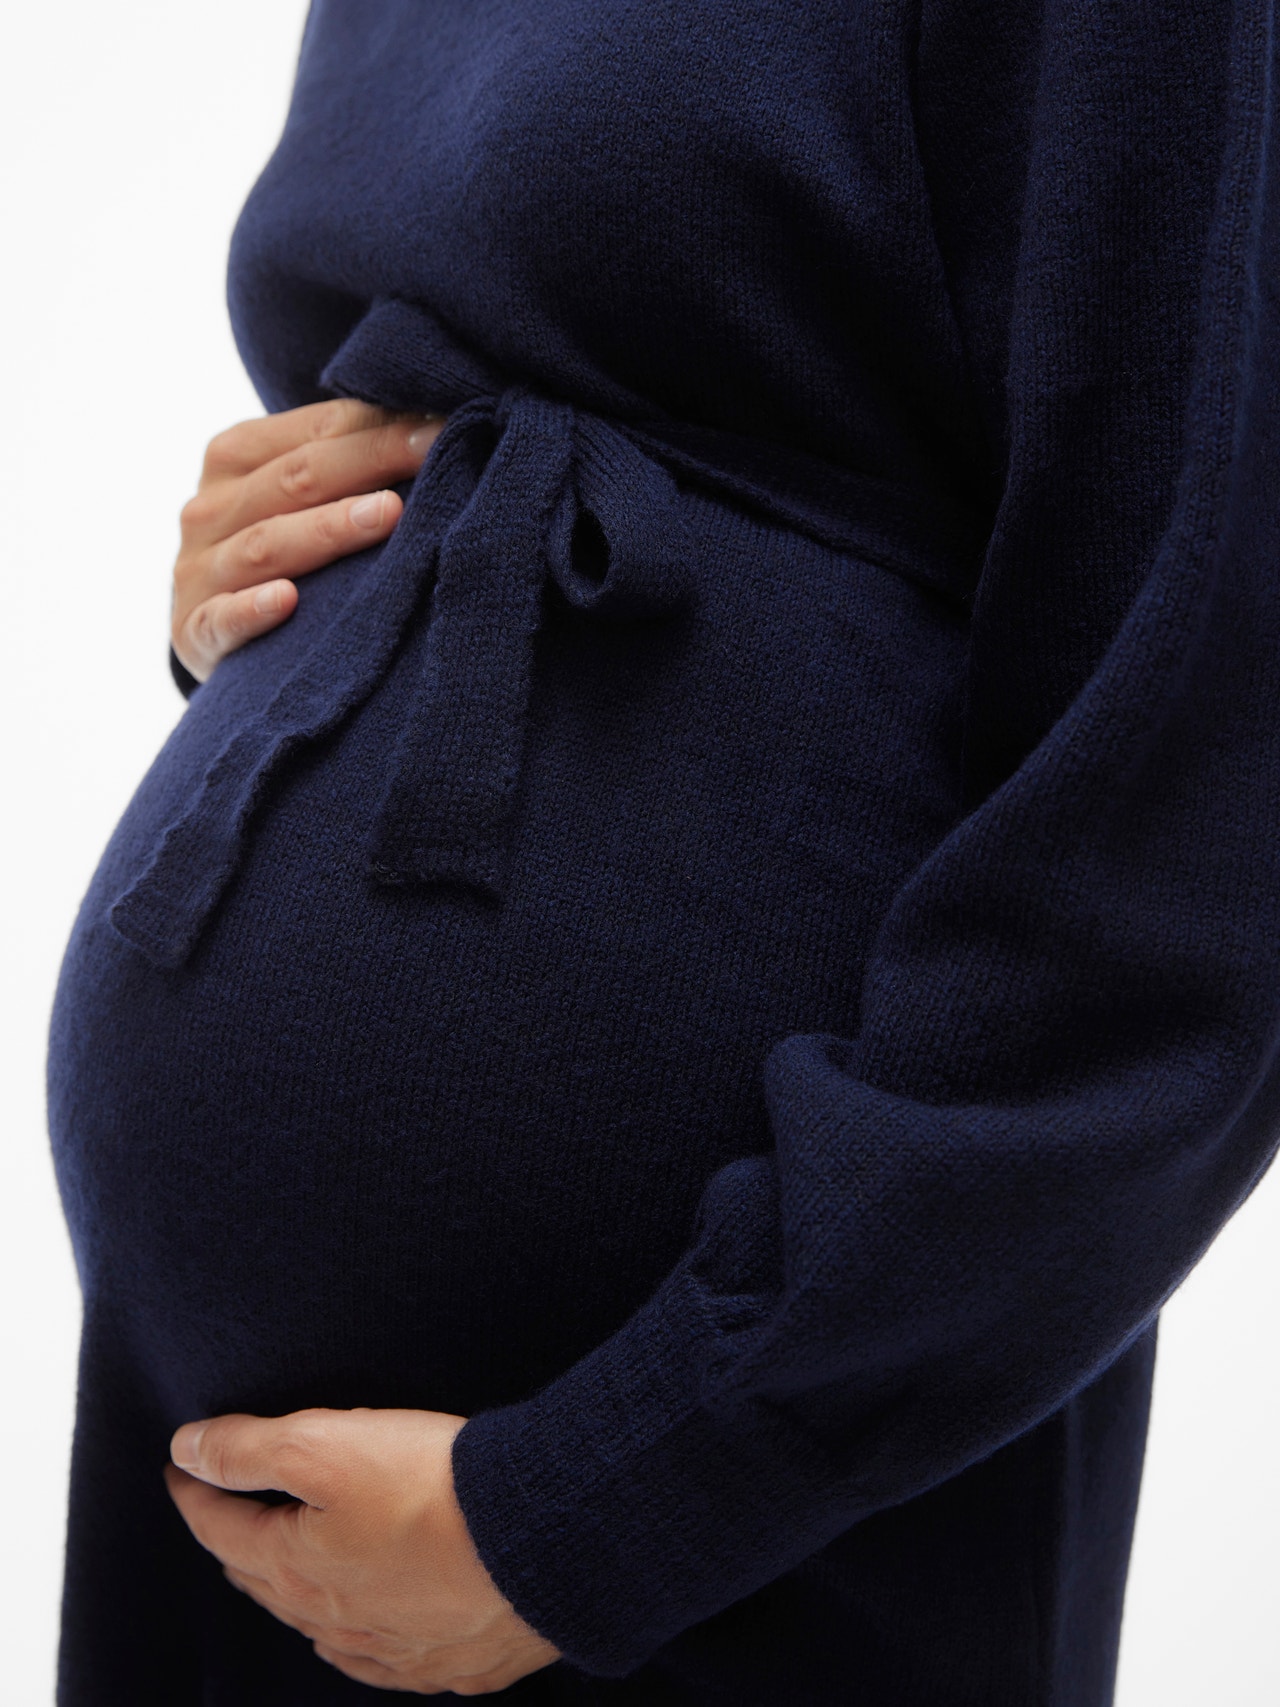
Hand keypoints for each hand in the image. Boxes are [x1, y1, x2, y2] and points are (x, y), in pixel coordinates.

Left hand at [165, 1406, 560, 1694]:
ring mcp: (392, 1649)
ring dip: (293, 1588)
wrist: (542, 1538)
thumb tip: (187, 1450)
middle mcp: (335, 1620)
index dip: (196, 1489)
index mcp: (296, 1568)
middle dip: (237, 1540)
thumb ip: (250, 1447)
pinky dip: (354, 1638)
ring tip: (281, 1562)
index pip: (223, 1528)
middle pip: (266, 1579)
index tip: (180, 1465)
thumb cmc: (433, 1486)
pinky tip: (355, 1634)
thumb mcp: (326, 1444)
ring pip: (319, 1622)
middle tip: (224, 1507)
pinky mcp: (449, 1660)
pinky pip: (381, 1658)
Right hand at [172, 400, 445, 683]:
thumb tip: (435, 425)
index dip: (380, 427)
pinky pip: (221, 621)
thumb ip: (346, 463)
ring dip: (327, 529)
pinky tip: (287, 601)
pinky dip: (250, 610)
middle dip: (369, 462)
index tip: (445, 425)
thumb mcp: (302, 499)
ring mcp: (197, 572)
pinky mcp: (194, 634)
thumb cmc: (285, 554)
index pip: (314, 432)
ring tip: (387, 514)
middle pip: (295, 479)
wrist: (216, 636)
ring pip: (267, 545)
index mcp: (234, 457)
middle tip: (433, 454)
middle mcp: (209, 509)